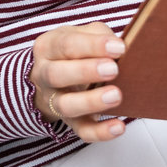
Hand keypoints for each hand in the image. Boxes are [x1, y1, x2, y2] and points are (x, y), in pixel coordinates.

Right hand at [31, 22, 125, 142]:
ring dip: (91, 102)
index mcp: (48, 47)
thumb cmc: (73, 51)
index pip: (66, 44)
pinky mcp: (70, 122)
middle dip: (86, 72)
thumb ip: (99, 35)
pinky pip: (81, 130)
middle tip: (113, 70)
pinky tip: (118, 126)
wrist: (51, 77)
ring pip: (66, 105)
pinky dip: (100, 132)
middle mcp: (45, 75)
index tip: (118, 48)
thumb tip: (121, 46)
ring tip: (116, 96)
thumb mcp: (81, 34)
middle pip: (57, 74)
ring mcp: (54, 101)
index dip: (93, 46)